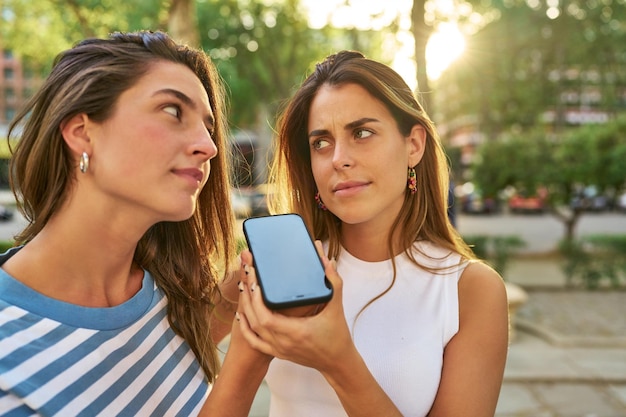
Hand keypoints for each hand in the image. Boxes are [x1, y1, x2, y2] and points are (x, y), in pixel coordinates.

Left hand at [237, 242, 354, 373]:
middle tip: (247, 276)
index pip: (266, 317)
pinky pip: (255, 341)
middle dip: (248, 297)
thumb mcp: (336, 308)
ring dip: (245, 309)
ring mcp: (279, 349)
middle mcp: (284, 342)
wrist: (337, 362)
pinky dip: (246, 328)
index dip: (256, 300)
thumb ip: (334, 283)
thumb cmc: (338, 336)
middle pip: (255, 320)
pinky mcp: (278, 352)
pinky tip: (242, 315)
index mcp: (296, 331)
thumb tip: (327, 262)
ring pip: (252, 330)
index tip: (255, 281)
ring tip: (243, 288)